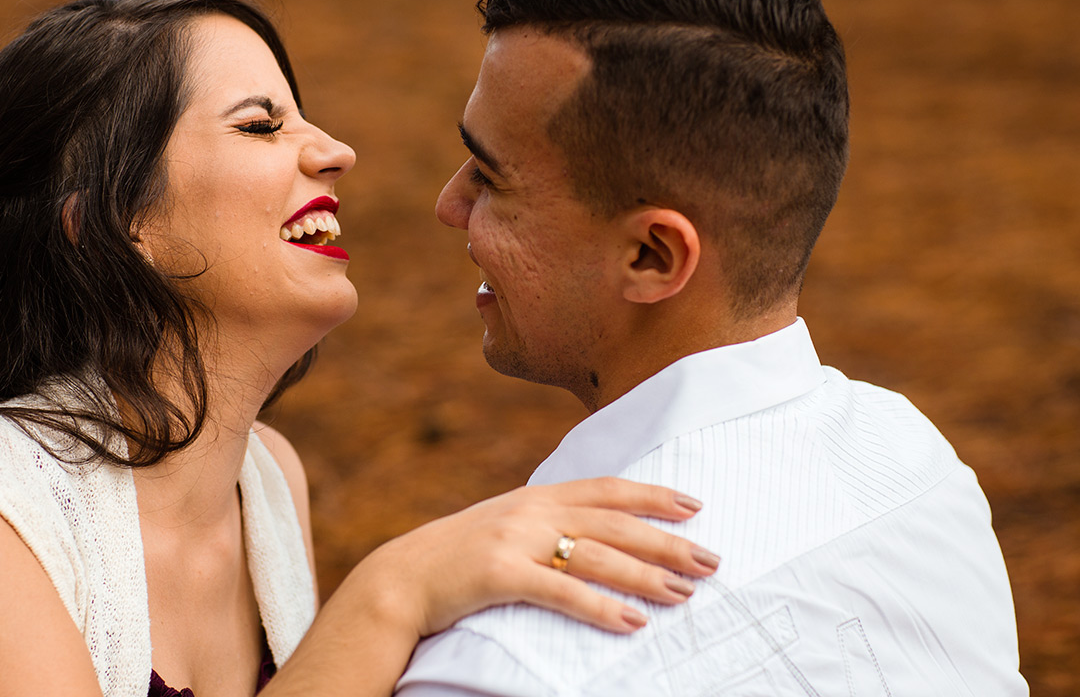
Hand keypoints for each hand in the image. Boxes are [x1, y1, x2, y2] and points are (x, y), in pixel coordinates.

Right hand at [355, 477, 717, 637]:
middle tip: (711, 559)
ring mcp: (515, 539)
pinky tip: (633, 622)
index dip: (653, 494)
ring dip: (646, 575)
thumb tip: (594, 532)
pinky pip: (561, 591)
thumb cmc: (457, 557)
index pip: (606, 489)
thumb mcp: (504, 525)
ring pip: (596, 555)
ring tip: (685, 593)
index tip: (694, 505)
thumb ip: (546, 520)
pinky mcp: (499, 574)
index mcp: (536, 495)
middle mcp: (531, 510)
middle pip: (614, 523)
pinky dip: (601, 606)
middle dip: (666, 540)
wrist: (400, 579)